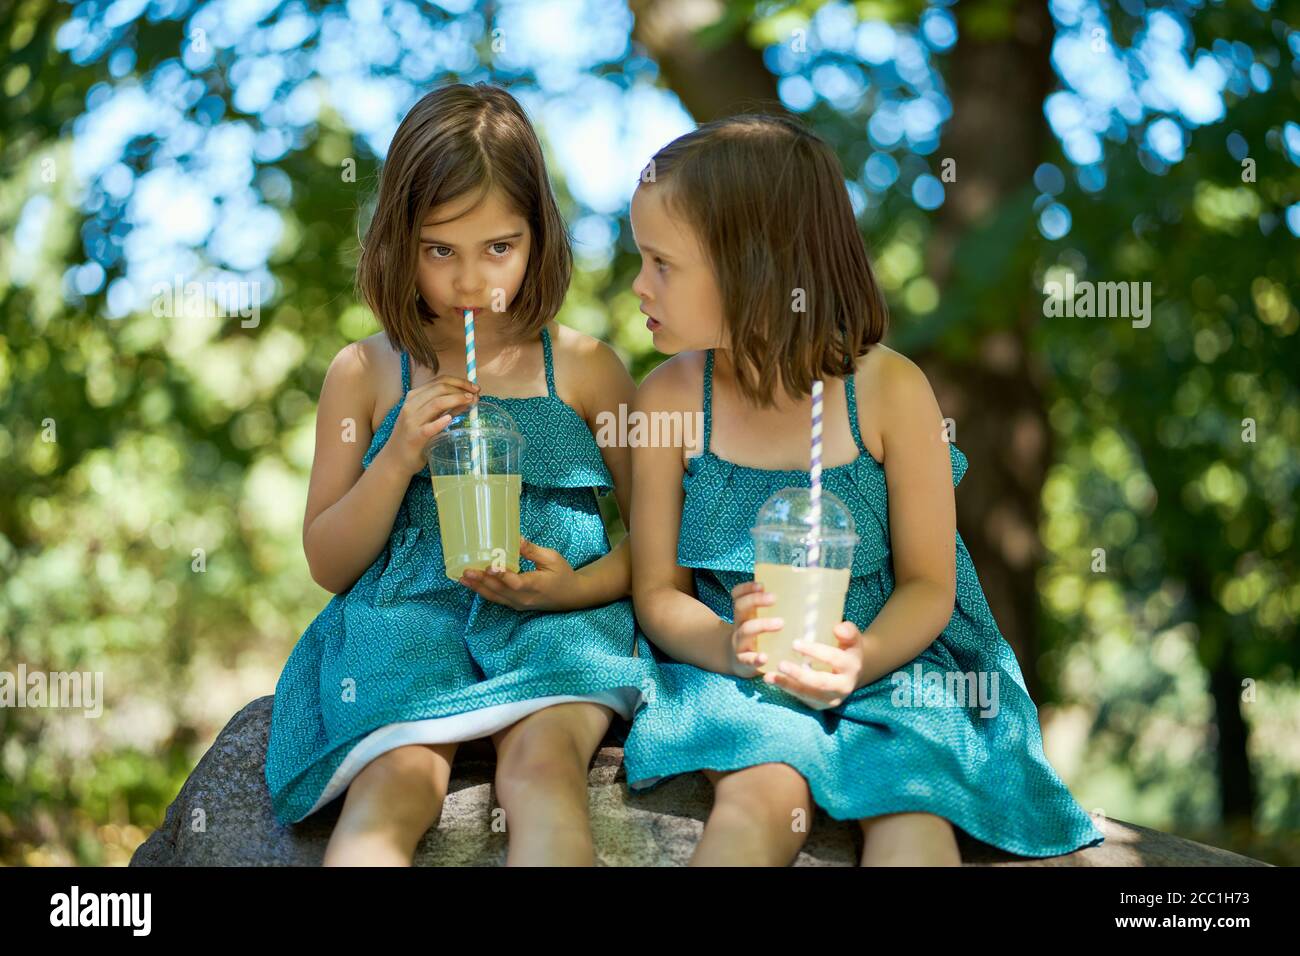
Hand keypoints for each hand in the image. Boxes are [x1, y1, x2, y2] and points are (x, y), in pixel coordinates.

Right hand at [383, 372, 480, 475]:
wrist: (395, 459)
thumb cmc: (414, 436)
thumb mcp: (428, 418)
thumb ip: (446, 408)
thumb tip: (469, 398)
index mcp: (414, 397)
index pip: (439, 381)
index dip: (459, 381)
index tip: (474, 386)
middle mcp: (411, 405)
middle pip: (439, 389)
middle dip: (461, 389)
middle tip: (476, 393)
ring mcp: (411, 421)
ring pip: (436, 403)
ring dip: (456, 399)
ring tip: (471, 401)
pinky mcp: (414, 437)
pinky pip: (429, 427)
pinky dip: (440, 422)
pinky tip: (450, 419)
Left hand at [459, 538, 585, 610]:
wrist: (571, 596)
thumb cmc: (563, 574)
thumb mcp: (552, 558)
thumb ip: (533, 550)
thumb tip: (516, 538)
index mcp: (537, 585)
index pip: (517, 582)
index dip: (502, 576)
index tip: (489, 567)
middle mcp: (525, 598)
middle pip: (500, 591)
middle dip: (482, 581)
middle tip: (466, 570)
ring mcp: (519, 603)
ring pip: (495, 597)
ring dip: (478, 588)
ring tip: (462, 578)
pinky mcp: (515, 604)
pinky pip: (497, 599)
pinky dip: (483, 592)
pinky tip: (472, 584)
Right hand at [727, 580, 781, 678]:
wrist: (738, 662)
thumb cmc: (757, 638)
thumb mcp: (759, 622)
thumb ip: (775, 612)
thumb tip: (809, 597)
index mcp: (745, 614)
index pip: (738, 596)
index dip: (746, 588)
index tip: (761, 585)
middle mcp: (739, 625)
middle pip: (741, 607)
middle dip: (756, 600)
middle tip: (774, 598)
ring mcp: (739, 643)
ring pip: (746, 630)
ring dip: (762, 625)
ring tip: (780, 623)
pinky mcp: (743, 662)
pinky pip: (747, 659)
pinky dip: (755, 658)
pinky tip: (764, 657)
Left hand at [763, 620, 867, 709]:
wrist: (853, 674)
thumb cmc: (848, 649)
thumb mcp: (852, 639)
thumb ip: (848, 632)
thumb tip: (837, 628)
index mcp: (852, 667)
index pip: (834, 659)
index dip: (815, 652)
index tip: (794, 643)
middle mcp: (844, 686)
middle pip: (820, 683)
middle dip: (799, 675)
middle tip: (780, 664)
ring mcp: (832, 699)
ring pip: (808, 694)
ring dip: (787, 685)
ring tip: (768, 676)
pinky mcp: (820, 705)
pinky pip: (802, 698)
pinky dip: (786, 689)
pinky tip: (772, 680)